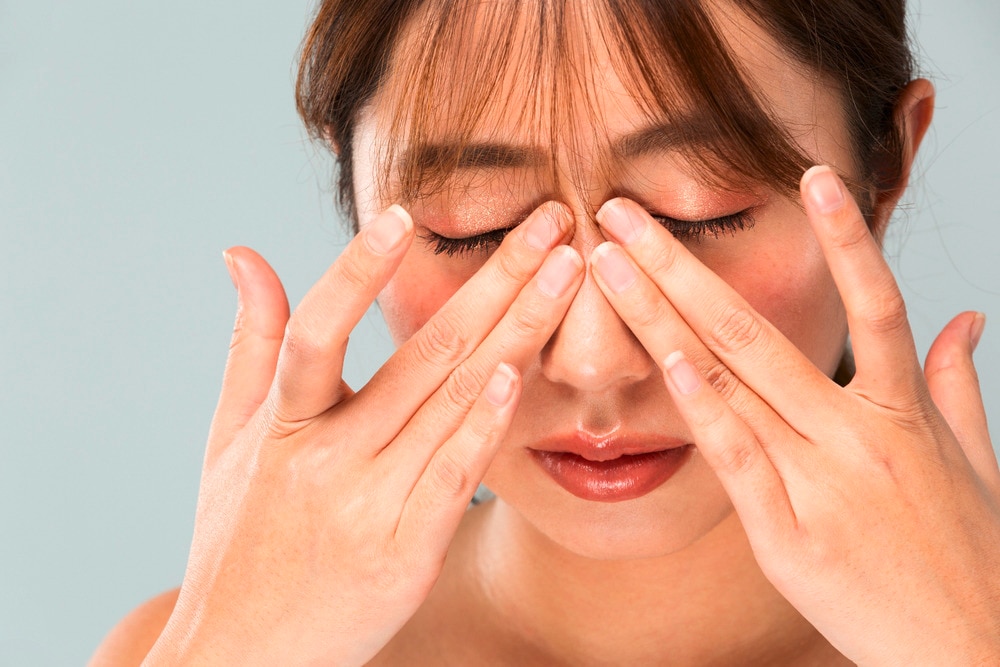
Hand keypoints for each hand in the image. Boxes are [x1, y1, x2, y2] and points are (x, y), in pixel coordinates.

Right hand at [145, 203, 583, 665]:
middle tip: (549, 220)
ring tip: (568, 274)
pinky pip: (458, 476)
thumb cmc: (238, 536)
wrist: (246, 651)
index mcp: (281, 425)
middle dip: (496, 280)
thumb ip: (249, 342)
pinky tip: (525, 373)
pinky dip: (491, 423)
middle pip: (423, 355)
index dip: (358, 271)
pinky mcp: (407, 552)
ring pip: (455, 404)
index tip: (407, 213)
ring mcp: (370, 507)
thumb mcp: (227, 437)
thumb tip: (243, 254)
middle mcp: (327, 460)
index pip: (316, 333)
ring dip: (519, 332)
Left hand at [589, 167, 999, 664]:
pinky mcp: (789, 534)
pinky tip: (661, 362)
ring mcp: (822, 482)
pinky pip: (737, 459)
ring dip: (661, 317)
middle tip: (623, 210)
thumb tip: (967, 317)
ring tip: (609, 265)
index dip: (846, 237)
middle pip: (758, 331)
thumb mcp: (976, 462)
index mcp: (904, 414)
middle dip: (681, 265)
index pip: (876, 305)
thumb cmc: (969, 558)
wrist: (974, 655)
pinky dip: (700, 409)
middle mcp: (859, 435)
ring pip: (733, 382)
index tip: (809, 174)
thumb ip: (958, 384)